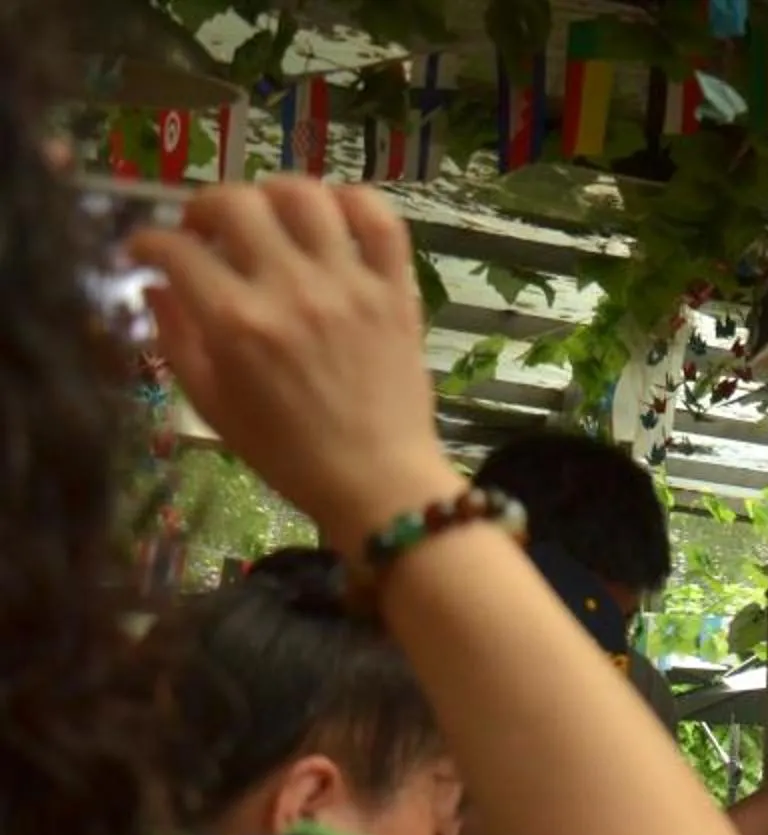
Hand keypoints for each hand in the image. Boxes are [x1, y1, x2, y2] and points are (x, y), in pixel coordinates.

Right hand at [133, 179, 456, 548]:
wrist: (379, 484)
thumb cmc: (289, 454)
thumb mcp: (212, 405)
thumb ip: (176, 339)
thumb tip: (155, 286)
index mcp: (237, 322)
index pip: (175, 249)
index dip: (147, 242)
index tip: (146, 252)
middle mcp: (291, 290)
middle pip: (234, 203)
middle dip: (202, 207)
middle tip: (204, 232)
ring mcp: (349, 286)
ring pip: (305, 195)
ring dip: (272, 192)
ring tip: (266, 216)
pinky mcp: (396, 292)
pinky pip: (381, 220)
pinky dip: (354, 201)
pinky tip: (331, 214)